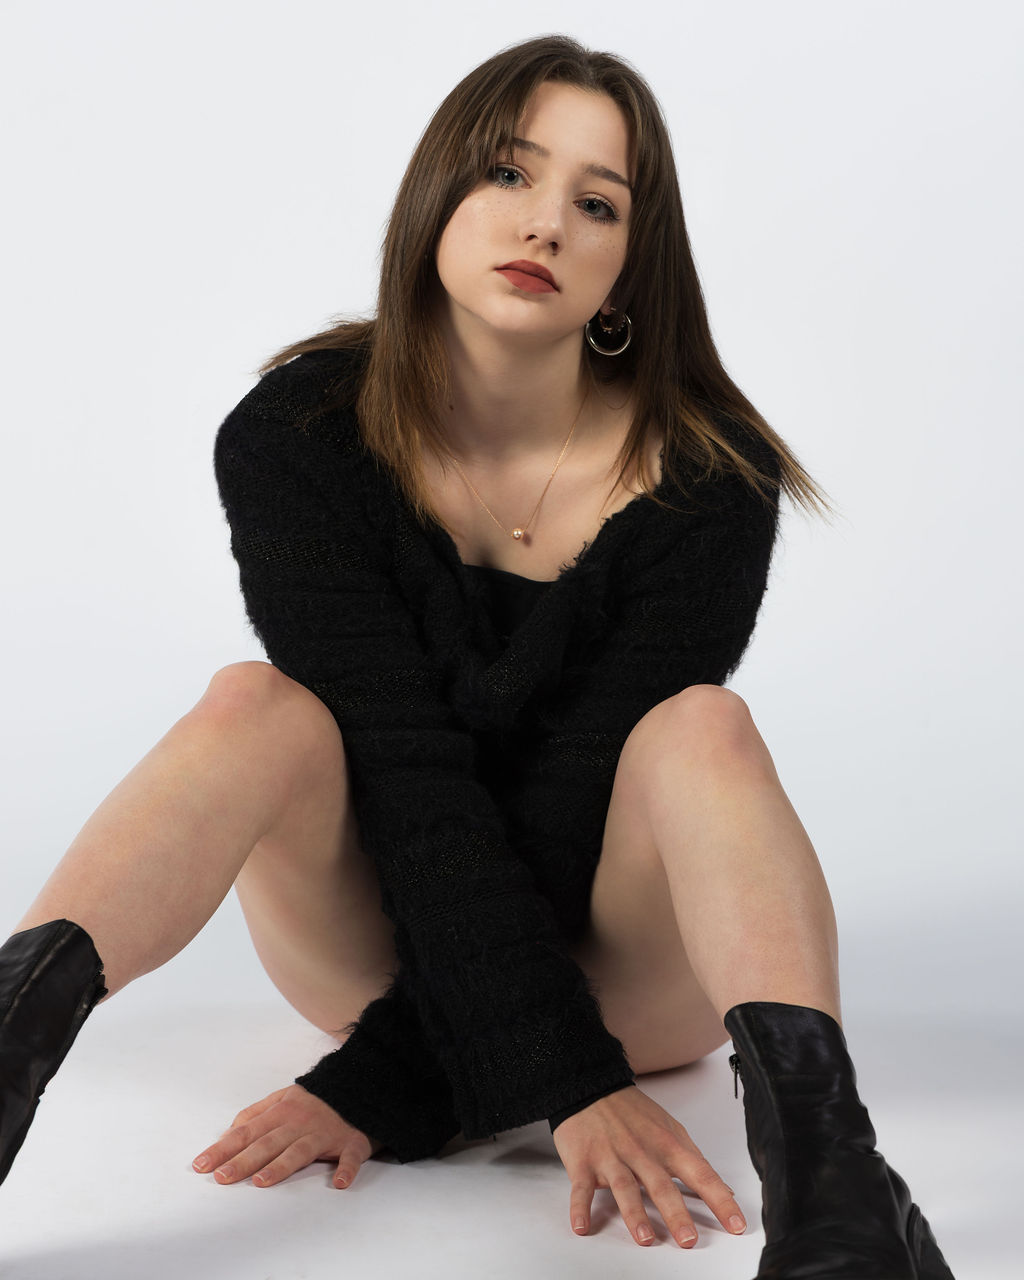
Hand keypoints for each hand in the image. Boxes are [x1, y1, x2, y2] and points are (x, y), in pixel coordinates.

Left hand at [191, 1083, 382, 1188]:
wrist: (361, 1085)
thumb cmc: (316, 1099)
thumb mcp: (283, 1097)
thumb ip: (255, 1113)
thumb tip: (228, 1133)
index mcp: (281, 1112)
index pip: (246, 1132)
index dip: (223, 1148)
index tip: (201, 1164)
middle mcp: (300, 1122)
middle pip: (268, 1143)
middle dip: (243, 1160)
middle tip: (222, 1178)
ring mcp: (325, 1133)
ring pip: (300, 1150)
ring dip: (282, 1166)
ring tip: (262, 1181)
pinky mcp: (352, 1142)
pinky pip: (350, 1156)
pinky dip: (346, 1168)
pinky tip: (339, 1182)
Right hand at [552, 1085, 746, 1247]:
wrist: (589, 1087)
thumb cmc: (632, 1113)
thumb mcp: (670, 1129)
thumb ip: (696, 1161)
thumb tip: (726, 1191)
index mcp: (668, 1145)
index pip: (701, 1174)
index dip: (720, 1201)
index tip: (736, 1225)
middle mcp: (641, 1152)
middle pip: (661, 1185)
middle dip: (677, 1214)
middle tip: (689, 1240)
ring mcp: (611, 1157)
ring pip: (625, 1188)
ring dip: (635, 1214)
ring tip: (645, 1238)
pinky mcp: (584, 1162)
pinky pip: (582, 1188)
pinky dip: (580, 1207)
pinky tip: (582, 1225)